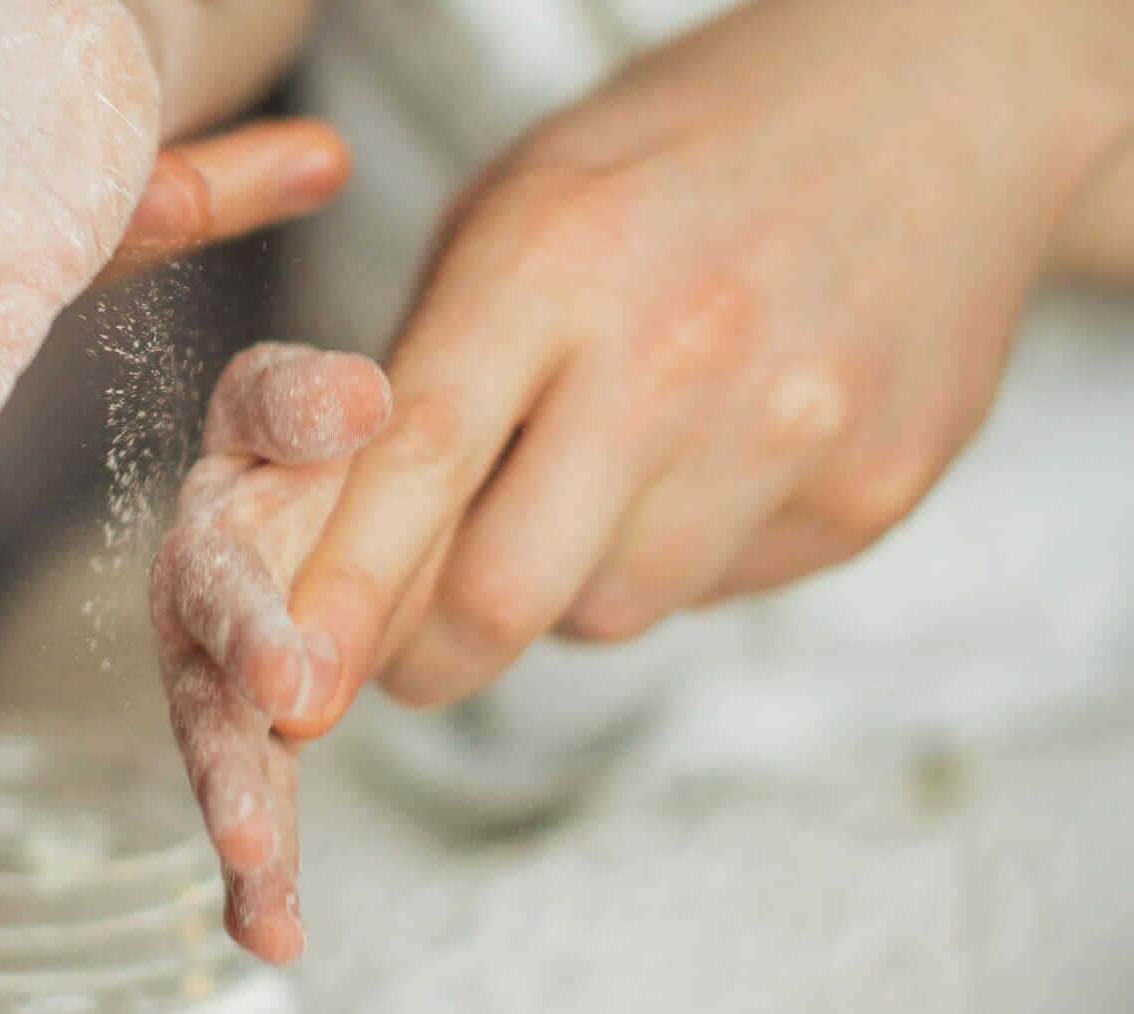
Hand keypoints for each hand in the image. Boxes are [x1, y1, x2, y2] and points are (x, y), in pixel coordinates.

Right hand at [151, 344, 390, 962]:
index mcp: (213, 526)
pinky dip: (261, 876)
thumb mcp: (295, 401)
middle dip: (230, 761)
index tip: (292, 690)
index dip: (251, 628)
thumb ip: (304, 401)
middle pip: (207, 692)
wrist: (302, 468)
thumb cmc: (300, 433)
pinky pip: (258, 802)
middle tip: (258, 829)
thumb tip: (360, 397)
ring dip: (243, 826)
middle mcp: (200, 612)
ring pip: (226, 760)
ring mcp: (223, 680)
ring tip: (267, 901)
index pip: (224, 570)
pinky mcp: (254, 733)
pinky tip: (275, 938)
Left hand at [277, 0, 1133, 721]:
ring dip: (562, 588)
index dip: (344, 594)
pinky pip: (712, 593)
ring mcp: (794, 427)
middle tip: (407, 648)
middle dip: (429, 653)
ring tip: (599, 475)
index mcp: (558, 256)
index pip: (420, 461)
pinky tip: (703, 460)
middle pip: (509, 592)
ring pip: (608, 613)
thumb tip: (342, 548)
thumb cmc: (682, 158)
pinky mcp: (875, 490)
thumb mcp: (518, 209)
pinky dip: (669, 561)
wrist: (938, 101)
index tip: (292, 694)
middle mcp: (680, 349)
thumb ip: (428, 374)